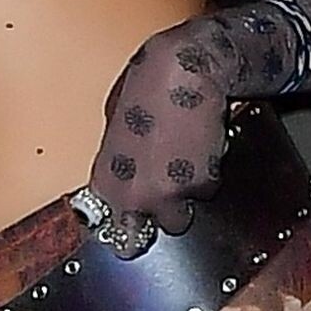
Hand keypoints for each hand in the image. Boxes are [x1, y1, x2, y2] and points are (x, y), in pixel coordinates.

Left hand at [88, 18, 237, 246]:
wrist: (182, 71)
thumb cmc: (144, 86)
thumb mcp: (112, 124)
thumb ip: (115, 159)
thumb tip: (122, 173)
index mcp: (106, 181)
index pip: (105, 230)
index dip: (119, 226)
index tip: (127, 226)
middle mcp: (132, 196)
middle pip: (137, 239)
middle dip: (147, 222)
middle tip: (159, 199)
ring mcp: (168, 194)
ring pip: (177, 219)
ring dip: (181, 200)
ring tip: (183, 166)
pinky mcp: (202, 184)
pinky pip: (205, 191)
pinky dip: (206, 176)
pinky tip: (201, 149)